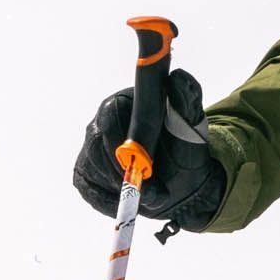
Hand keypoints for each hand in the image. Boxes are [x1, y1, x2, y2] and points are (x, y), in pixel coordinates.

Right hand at [73, 68, 226, 229]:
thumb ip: (186, 100)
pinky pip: (90, 189)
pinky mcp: (87, 173)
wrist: (184, 183)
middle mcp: (102, 122)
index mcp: (124, 102)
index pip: (109, 115)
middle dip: (122, 172)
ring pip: (92, 168)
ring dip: (121, 188)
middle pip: (96, 145)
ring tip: (152, 195)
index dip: (120, 143)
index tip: (139, 165)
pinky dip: (110, 201)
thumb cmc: (186, 151)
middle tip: (152, 190)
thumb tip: (178, 77)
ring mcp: (92, 147)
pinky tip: (132, 201)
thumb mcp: (192, 126)